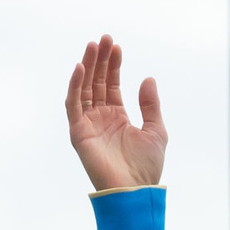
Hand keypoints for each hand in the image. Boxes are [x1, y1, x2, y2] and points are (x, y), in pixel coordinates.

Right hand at [67, 35, 166, 190]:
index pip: (112, 84)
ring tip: (93, 46)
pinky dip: (75, 86)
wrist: (134, 190)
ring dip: (87, 66)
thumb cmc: (146, 167)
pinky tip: (81, 68)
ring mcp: (88, 124)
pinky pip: (73, 104)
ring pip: (84, 88)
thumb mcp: (156, 130)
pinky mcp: (78, 133)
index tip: (117, 47)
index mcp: (117, 117)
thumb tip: (148, 78)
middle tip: (104, 39)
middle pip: (97, 82)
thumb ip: (150, 104)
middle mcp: (100, 118)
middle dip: (100, 60)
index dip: (114, 65)